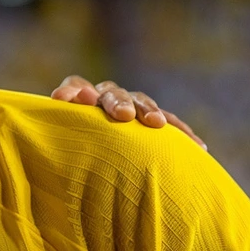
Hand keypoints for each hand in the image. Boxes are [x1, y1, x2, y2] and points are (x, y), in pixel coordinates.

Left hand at [51, 75, 205, 149]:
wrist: (102, 165)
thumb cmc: (75, 157)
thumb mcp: (64, 147)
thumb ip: (60, 135)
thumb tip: (50, 119)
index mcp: (81, 100)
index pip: (77, 85)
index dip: (73, 91)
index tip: (74, 101)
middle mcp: (107, 98)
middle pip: (112, 92)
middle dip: (117, 102)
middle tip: (123, 115)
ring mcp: (133, 106)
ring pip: (142, 101)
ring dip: (149, 110)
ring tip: (156, 124)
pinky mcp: (155, 122)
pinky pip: (172, 123)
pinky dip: (182, 133)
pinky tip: (199, 147)